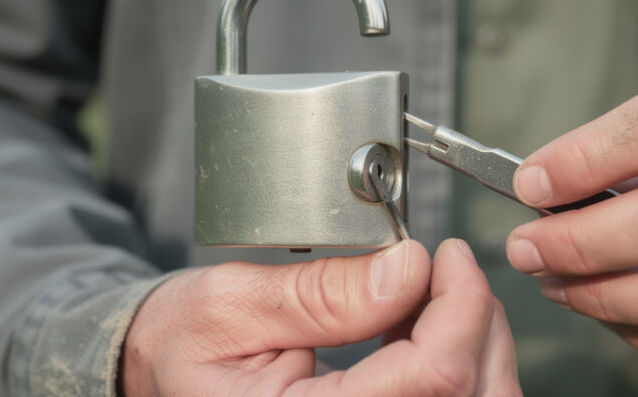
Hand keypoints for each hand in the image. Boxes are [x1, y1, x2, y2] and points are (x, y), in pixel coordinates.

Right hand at [120, 239, 519, 395]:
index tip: (447, 256)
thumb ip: (322, 292)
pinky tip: (420, 330)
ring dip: (474, 343)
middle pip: (470, 396)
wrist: (160, 376)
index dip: (460, 307)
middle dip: (476, 322)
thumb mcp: (231, 304)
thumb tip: (409, 269)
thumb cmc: (180, 344)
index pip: (431, 380)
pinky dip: (456, 364)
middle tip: (447, 269)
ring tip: (431, 297)